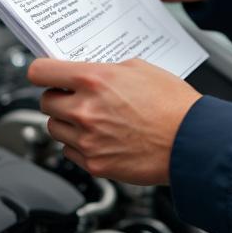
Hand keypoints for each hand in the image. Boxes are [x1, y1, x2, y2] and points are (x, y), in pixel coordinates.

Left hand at [27, 57, 201, 183]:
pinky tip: (99, 137)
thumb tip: (87, 72)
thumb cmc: (173, 104)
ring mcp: (87, 140)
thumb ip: (106, 69)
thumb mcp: (139, 68)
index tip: (46, 74)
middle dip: (58, 97)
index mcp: (94, 79)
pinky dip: (79, 144)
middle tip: (74, 96)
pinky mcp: (94, 164)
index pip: (40, 72)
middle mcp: (85, 109)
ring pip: (54, 128)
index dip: (42, 71)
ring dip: (67, 121)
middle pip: (45, 101)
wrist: (191, 141)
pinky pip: (69, 152)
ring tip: (91, 118)